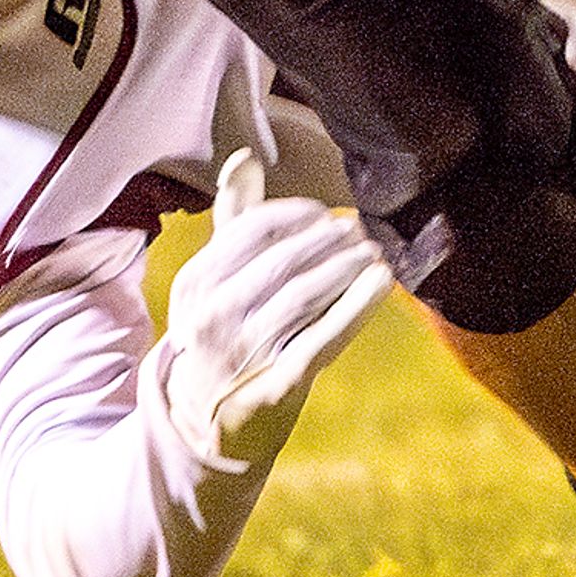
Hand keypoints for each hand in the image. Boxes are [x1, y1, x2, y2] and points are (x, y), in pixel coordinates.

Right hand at [150, 151, 391, 468]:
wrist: (208, 419)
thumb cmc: (224, 329)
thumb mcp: (215, 278)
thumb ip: (234, 218)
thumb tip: (245, 157)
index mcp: (195, 282)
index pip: (255, 228)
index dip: (300, 214)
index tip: (327, 213)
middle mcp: (211, 316)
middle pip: (284, 261)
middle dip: (330, 240)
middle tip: (361, 230)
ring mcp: (241, 353)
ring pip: (306, 295)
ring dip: (349, 268)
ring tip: (375, 253)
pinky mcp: (275, 385)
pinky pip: (323, 338)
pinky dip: (357, 306)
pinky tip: (381, 283)